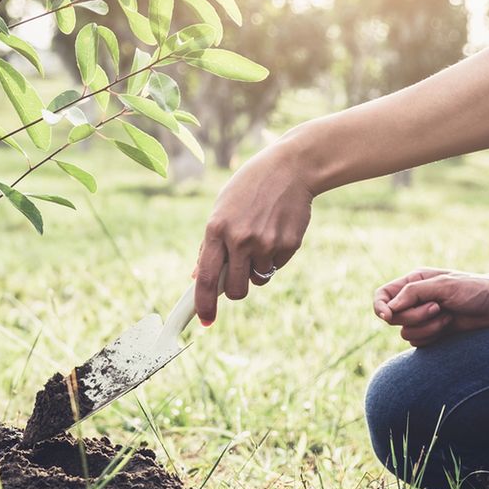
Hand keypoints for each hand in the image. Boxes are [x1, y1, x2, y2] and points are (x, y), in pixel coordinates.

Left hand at [195, 138, 313, 324]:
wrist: (290, 168)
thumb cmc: (249, 188)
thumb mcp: (222, 209)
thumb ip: (209, 244)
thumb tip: (197, 276)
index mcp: (217, 229)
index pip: (206, 278)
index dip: (204, 304)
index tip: (205, 321)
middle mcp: (240, 239)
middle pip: (235, 290)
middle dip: (236, 290)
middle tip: (239, 275)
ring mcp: (266, 243)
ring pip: (258, 279)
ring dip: (257, 269)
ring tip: (260, 238)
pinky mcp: (288, 245)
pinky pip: (277, 266)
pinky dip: (274, 257)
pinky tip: (276, 231)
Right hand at [373, 268, 488, 346]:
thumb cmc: (475, 289)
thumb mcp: (443, 285)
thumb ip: (413, 293)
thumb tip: (389, 308)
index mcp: (413, 283)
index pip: (382, 296)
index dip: (379, 307)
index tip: (388, 316)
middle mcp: (414, 300)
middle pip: (393, 317)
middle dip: (414, 316)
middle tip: (437, 308)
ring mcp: (423, 318)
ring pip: (405, 332)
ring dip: (427, 328)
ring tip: (448, 317)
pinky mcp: (432, 333)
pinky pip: (418, 343)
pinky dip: (432, 337)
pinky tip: (449, 326)